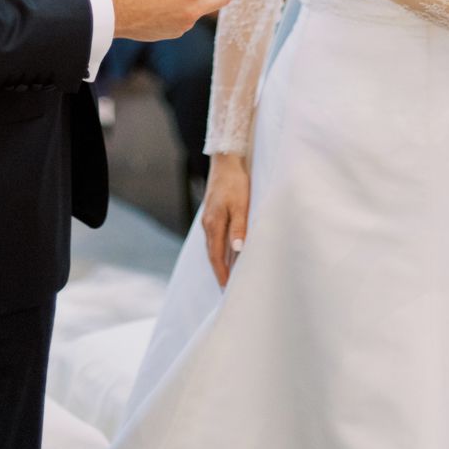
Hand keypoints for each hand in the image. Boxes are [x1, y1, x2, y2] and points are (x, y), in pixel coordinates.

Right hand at [202, 153, 249, 289]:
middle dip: (218, 271)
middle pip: (212, 253)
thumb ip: (239, 227)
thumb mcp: (241, 204)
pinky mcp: (212, 212)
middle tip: (226, 288)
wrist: (225, 160)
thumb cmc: (235, 181)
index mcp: (213, 224)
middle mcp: (207, 223)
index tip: (226, 288)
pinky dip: (218, 248)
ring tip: (226, 274)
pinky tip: (226, 251)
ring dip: (218, 260)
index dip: (221, 273)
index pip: (216, 256)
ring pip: (212, 245)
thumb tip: (237, 250)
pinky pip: (213, 236)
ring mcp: (208, 218)